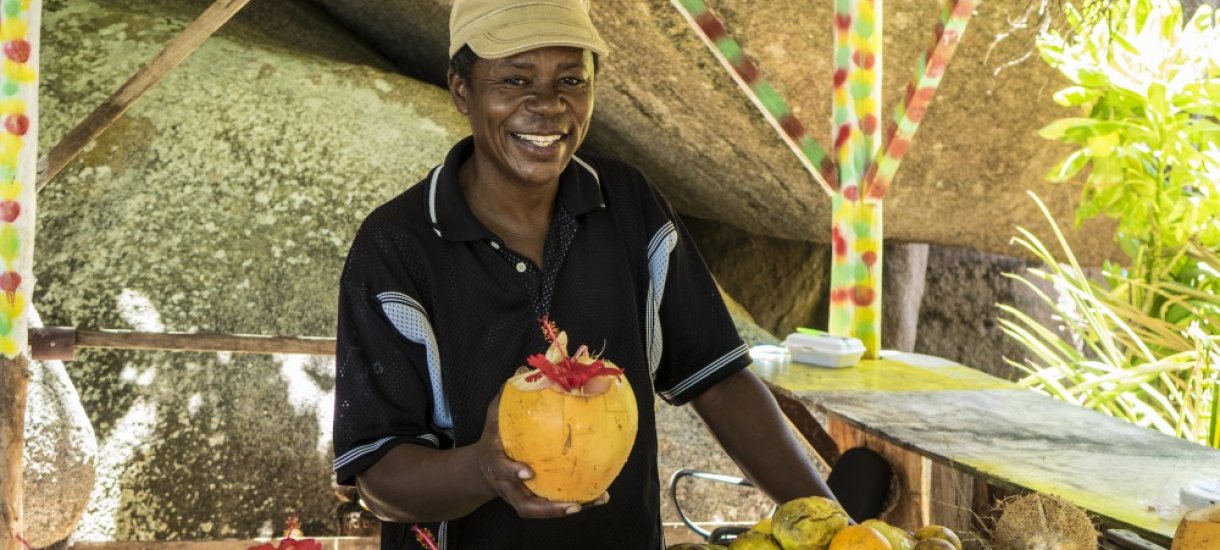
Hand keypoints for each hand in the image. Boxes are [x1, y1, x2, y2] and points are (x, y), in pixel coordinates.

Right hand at [476, 390, 609, 517]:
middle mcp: (509, 487)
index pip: (502, 470)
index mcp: (497, 464)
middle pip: (525, 505)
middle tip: (571, 505)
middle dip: (547, 508)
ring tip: (592, 501)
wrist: (483, 469)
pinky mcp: (534, 501)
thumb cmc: (494, 437)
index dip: (513, 472)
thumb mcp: (494, 416)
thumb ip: (507, 395)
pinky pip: (554, 506)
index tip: (528, 471)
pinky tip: (600, 496)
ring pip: (542, 511)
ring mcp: (521, 497)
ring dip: (566, 509)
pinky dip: (577, 503)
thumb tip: (524, 370)